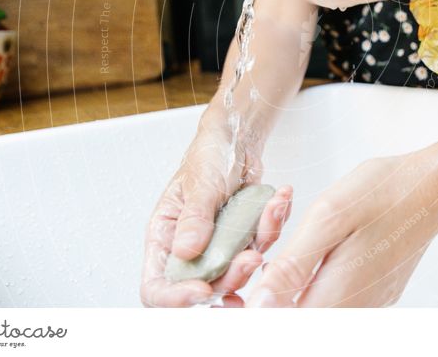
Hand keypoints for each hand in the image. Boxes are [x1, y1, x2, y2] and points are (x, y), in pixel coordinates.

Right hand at [141, 122, 292, 306]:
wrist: (236, 139)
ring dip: (258, 249)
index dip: (175, 298)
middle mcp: (190, 249)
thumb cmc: (208, 155)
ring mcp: (219, 247)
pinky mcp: (245, 239)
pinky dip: (273, 225)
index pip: (157, 286)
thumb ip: (194, 218)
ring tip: (271, 214)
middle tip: (250, 258)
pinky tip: (279, 200)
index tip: (202, 290)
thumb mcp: (201, 183)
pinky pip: (261, 245)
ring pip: (238, 271)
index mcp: (165, 237)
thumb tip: (185, 251)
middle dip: (231, 278)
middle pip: (204, 286)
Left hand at [246, 152, 437, 306]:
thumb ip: (292, 267)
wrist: (436, 184)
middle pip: (300, 316)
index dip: (257, 306)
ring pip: (317, 306)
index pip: (283, 321)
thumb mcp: (328, 218)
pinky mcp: (380, 291)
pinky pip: (339, 296)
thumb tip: (260, 305)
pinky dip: (319, 276)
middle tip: (263, 252)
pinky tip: (323, 246)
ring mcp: (372, 302)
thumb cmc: (384, 192)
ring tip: (297, 241)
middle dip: (274, 291)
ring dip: (296, 283)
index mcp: (339, 295)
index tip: (240, 283)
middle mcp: (358, 308)